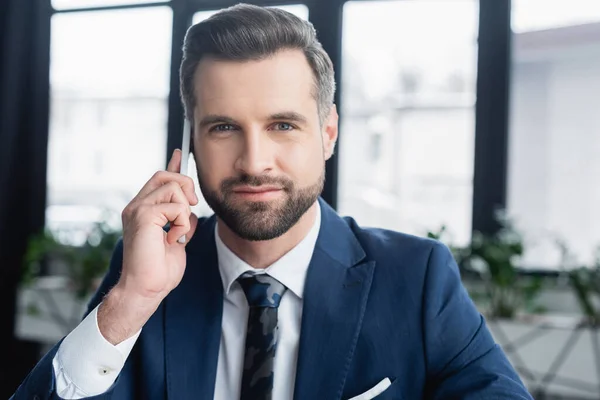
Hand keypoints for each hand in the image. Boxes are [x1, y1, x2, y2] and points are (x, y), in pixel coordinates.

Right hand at [98, 149, 198, 343]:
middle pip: (165, 176)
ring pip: (173, 187)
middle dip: (186, 186)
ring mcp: (137, 209)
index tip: (181, 153)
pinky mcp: (143, 215)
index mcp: (143, 211)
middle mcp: (137, 206)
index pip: (159, 181)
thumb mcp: (177, 242)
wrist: (145, 289)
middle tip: (192, 208)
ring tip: (177, 233)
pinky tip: (173, 239)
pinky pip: (176, 206)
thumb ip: (182, 224)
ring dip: (185, 211)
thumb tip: (192, 213)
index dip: (173, 167)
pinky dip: (182, 223)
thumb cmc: (158, 272)